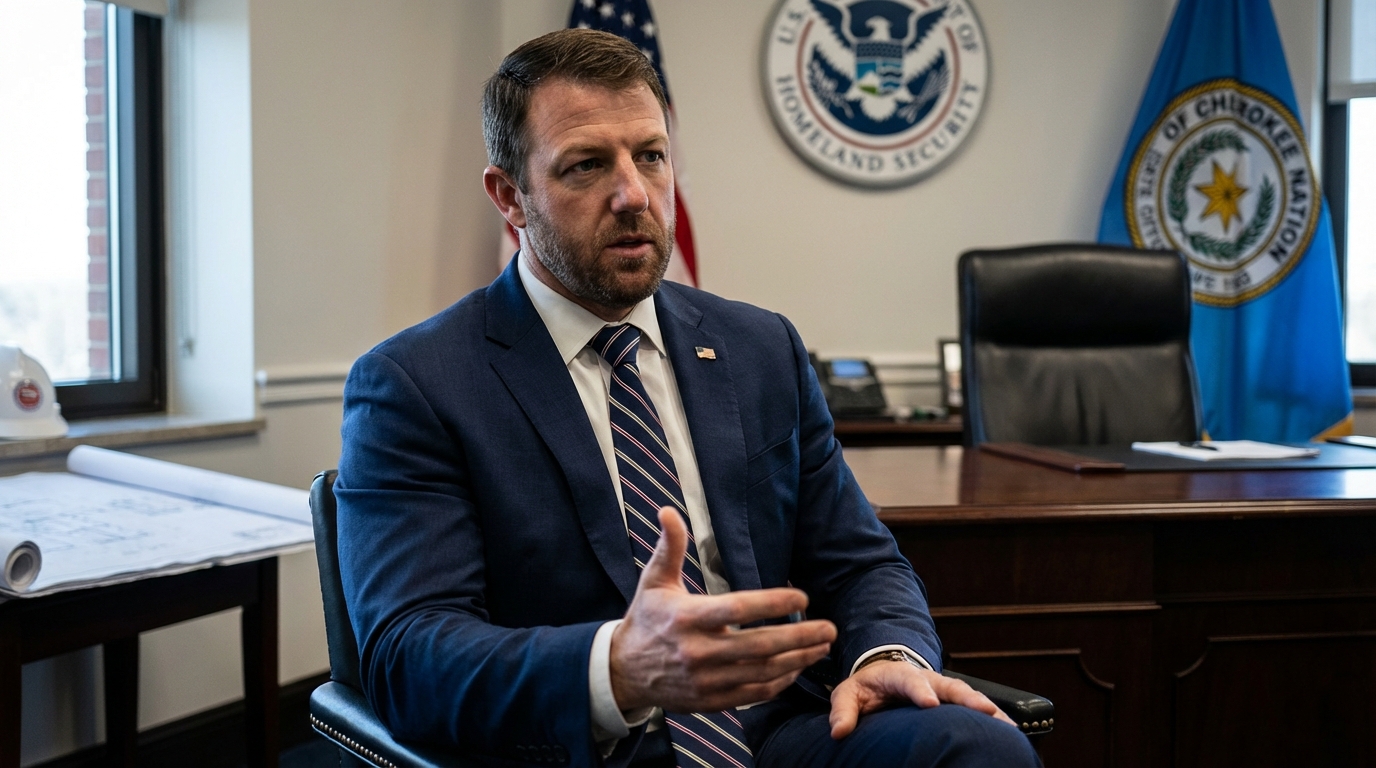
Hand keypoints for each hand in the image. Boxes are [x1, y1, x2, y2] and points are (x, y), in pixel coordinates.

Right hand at [610, 507, 837, 712]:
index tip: (801, 595)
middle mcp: (698, 651)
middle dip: (800, 637)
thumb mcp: (654, 581)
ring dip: (797, 660)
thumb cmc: (646, 619)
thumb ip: (670, 547)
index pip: (738, 609)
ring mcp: (705, 680)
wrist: (622, 672)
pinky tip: (797, 668)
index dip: (773, 602)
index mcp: (687, 618)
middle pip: (759, 646)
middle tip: (829, 628)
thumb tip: (668, 510)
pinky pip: (753, 694)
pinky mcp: (710, 700)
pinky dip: (779, 683)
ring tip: (822, 647)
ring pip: (761, 672)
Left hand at [828, 659, 1015, 738]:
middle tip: (985, 710)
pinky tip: (1011, 729)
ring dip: (987, 707)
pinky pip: (974, 706)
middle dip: (967, 697)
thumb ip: (844, 711)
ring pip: (968, 694)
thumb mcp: (848, 694)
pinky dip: (993, 715)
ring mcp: (942, 687)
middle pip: (950, 686)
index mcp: (898, 674)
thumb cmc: (866, 688)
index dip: (921, 691)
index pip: (910, 680)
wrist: (882, 674)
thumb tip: (839, 732)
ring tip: (1008, 724)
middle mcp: (926, 678)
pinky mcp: (953, 698)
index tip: (930, 704)